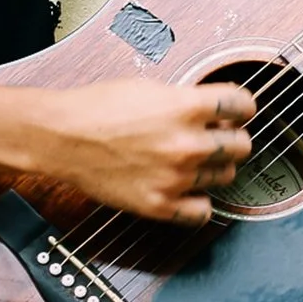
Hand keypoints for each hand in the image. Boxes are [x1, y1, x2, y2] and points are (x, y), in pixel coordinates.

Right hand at [38, 78, 256, 224]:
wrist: (58, 137)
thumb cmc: (99, 108)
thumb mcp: (153, 88)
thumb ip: (192, 100)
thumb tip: (224, 109)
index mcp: (187, 108)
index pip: (244, 106)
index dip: (242, 107)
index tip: (238, 112)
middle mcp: (187, 145)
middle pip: (242, 146)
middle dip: (231, 139)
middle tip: (215, 137)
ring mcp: (175, 178)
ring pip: (225, 176)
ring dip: (214, 168)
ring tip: (191, 160)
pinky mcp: (158, 205)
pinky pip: (203, 212)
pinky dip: (199, 203)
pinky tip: (189, 190)